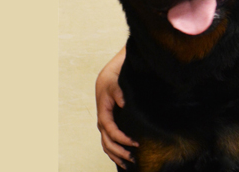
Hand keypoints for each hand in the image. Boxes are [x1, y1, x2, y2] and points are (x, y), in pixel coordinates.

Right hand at [95, 46, 137, 168]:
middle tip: (133, 158)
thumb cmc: (113, 79)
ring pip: (107, 145)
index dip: (122, 139)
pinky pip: (109, 142)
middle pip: (107, 142)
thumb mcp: (115, 83)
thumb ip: (119, 93)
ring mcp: (105, 124)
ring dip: (116, 155)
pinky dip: (115, 152)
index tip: (135, 143)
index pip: (111, 130)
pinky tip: (124, 158)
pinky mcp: (109, 125)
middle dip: (119, 152)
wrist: (108, 76)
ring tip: (129, 163)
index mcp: (103, 113)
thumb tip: (124, 103)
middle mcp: (103, 121)